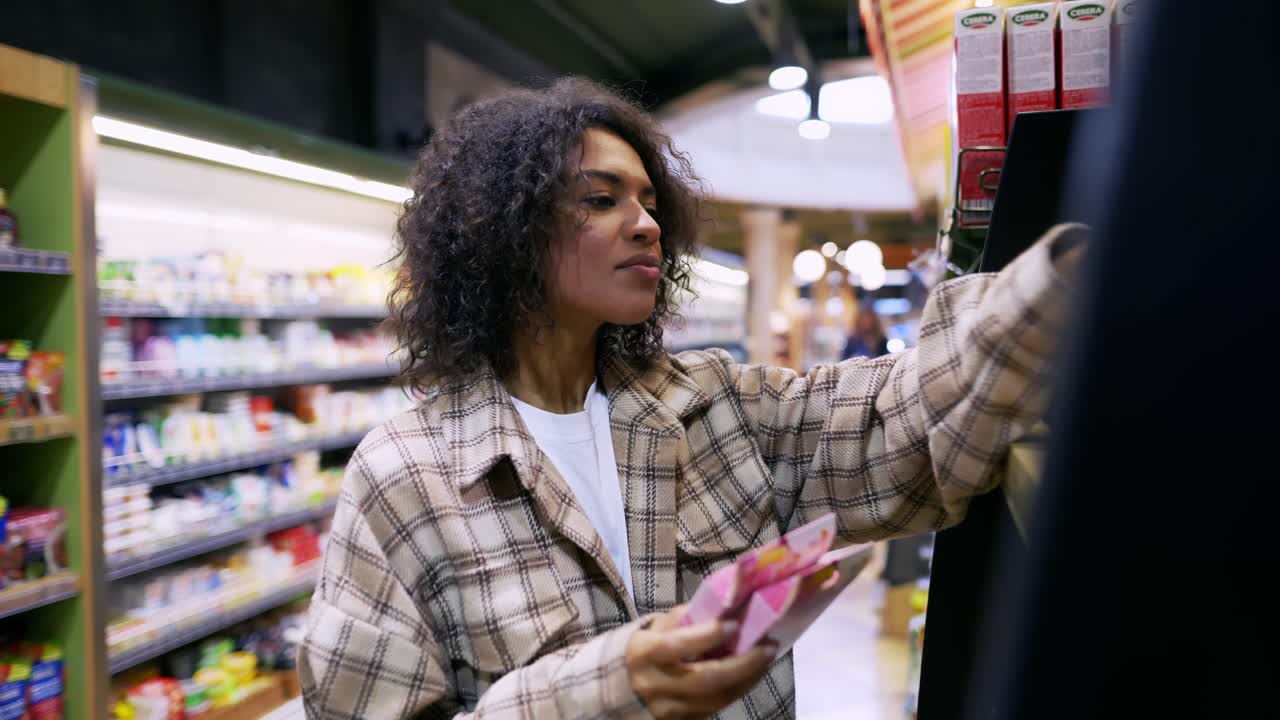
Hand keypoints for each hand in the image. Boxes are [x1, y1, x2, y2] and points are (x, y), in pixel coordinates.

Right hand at [625, 605, 776, 719]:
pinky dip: (736, 691)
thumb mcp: (655, 627)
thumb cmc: (644, 649)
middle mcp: (655, 685)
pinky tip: (750, 676)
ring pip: (715, 699)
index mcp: (645, 654)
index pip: (679, 645)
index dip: (709, 635)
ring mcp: (667, 709)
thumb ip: (684, 618)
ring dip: (747, 679)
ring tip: (765, 659)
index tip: (735, 623)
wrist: (619, 689)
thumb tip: (722, 605)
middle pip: (705, 679)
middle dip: (743, 664)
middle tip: (768, 646)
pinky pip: (714, 709)